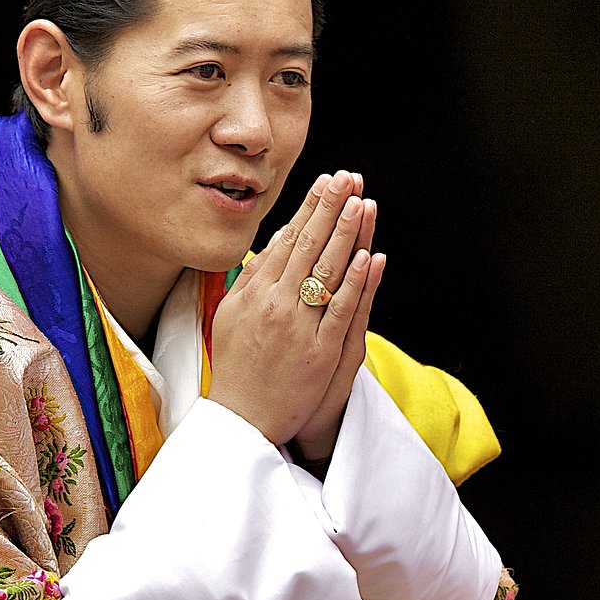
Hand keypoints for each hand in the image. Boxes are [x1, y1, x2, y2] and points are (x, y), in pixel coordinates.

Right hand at [205, 172, 383, 444]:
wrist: (241, 421)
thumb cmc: (237, 367)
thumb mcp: (230, 316)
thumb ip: (251, 279)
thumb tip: (273, 244)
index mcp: (254, 293)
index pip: (287, 240)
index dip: (309, 208)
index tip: (327, 181)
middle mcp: (275, 305)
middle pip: (309, 247)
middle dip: (330, 209)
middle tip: (349, 178)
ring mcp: (299, 328)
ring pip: (327, 272)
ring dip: (347, 234)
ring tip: (362, 202)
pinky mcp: (320, 353)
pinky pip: (341, 311)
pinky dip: (356, 283)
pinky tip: (369, 257)